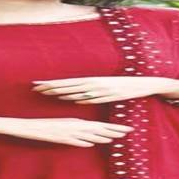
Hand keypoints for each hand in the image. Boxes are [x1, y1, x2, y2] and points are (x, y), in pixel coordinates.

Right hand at [0, 117, 133, 147]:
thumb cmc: (47, 127)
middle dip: (114, 130)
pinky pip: (71, 140)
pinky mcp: (59, 137)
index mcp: (76, 122)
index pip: (99, 125)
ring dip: (102, 136)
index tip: (126, 129)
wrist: (29, 126)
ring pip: (87, 134)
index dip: (114, 127)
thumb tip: (90, 141)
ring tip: (116, 137)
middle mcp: (74, 126)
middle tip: (129, 131)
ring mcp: (67, 132)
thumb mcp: (65, 128)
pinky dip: (82, 141)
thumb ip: (77, 132)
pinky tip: (90, 143)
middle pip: (98, 129)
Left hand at [31, 76, 178, 102]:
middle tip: (35, 88)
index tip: (37, 85)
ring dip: (63, 92)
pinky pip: (94, 97)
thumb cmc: (121, 85)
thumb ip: (89, 91)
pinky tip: (73, 98)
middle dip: (51, 87)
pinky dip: (83, 97)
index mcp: (91, 79)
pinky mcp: (109, 95)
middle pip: (68, 85)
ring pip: (78, 90)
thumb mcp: (103, 86)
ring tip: (48, 93)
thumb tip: (75, 97)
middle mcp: (93, 82)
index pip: (66, 82)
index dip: (52, 84)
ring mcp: (101, 89)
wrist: (142, 83)